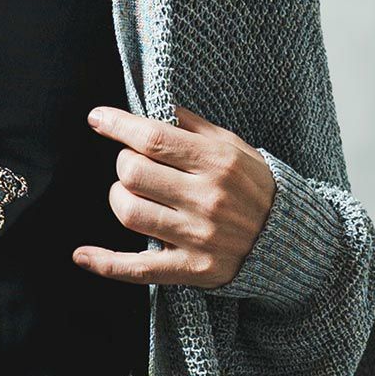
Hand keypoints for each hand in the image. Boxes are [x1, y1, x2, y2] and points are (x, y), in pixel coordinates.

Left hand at [71, 102, 274, 285]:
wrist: (293, 241)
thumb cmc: (256, 187)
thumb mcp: (235, 147)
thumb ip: (193, 126)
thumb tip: (154, 106)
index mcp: (218, 162)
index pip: (153, 139)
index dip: (117, 126)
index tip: (97, 118)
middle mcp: (208, 199)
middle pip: (133, 174)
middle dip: (124, 164)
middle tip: (134, 164)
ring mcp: (199, 237)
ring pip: (130, 213)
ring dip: (119, 198)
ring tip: (131, 194)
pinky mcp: (192, 269)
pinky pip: (138, 268)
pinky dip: (104, 263)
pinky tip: (82, 255)